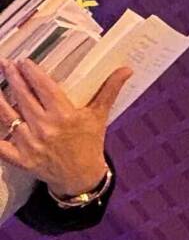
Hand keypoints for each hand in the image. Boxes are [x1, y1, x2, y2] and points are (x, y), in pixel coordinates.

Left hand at [0, 57, 127, 197]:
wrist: (82, 178)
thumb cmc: (89, 144)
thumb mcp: (99, 116)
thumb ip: (109, 90)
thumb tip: (126, 69)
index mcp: (64, 116)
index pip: (44, 87)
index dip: (32, 72)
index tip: (24, 61)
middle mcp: (46, 128)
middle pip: (24, 97)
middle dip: (13, 78)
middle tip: (5, 63)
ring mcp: (31, 144)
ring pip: (8, 116)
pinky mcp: (21, 159)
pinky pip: (1, 146)